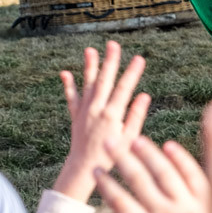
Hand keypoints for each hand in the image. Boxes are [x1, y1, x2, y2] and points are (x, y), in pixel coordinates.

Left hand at [54, 41, 150, 201]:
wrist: (85, 168)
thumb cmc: (112, 156)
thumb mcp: (130, 138)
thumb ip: (136, 116)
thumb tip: (144, 95)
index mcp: (112, 115)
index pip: (125, 88)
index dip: (132, 72)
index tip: (139, 58)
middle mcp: (96, 109)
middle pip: (105, 80)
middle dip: (110, 61)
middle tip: (113, 45)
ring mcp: (84, 111)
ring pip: (88, 84)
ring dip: (89, 67)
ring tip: (90, 50)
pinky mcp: (75, 116)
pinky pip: (72, 97)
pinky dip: (69, 85)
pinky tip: (66, 73)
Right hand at [96, 137, 209, 212]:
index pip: (120, 202)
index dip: (105, 184)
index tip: (96, 169)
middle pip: (140, 180)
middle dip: (121, 158)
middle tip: (109, 141)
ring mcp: (191, 205)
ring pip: (166, 171)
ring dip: (149, 153)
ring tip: (135, 139)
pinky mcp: (211, 199)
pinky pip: (194, 172)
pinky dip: (181, 158)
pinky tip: (168, 146)